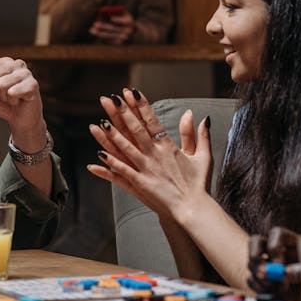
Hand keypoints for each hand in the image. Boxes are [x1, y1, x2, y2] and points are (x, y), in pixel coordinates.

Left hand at [0, 57, 44, 142]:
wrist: (20, 120)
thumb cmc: (3, 104)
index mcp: (4, 62)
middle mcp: (16, 64)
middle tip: (6, 95)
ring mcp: (26, 73)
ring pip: (0, 84)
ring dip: (4, 97)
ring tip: (13, 98)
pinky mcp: (33, 84)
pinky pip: (12, 92)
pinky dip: (12, 100)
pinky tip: (19, 100)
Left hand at [86, 88, 211, 221]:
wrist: (194, 209)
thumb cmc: (198, 184)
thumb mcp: (202, 156)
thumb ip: (199, 135)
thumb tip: (200, 116)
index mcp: (168, 147)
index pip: (152, 121)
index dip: (140, 105)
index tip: (131, 92)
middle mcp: (155, 156)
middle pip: (135, 130)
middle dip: (122, 113)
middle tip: (110, 98)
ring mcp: (146, 170)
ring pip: (125, 148)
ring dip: (111, 135)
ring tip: (99, 122)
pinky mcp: (140, 184)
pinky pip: (121, 172)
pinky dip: (110, 163)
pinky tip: (97, 155)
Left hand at [89, 10, 134, 44]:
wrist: (130, 29)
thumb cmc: (122, 18)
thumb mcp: (122, 13)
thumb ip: (115, 11)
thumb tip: (104, 12)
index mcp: (129, 21)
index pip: (124, 21)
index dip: (118, 20)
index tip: (111, 18)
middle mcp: (128, 30)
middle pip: (114, 29)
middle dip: (104, 26)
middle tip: (95, 24)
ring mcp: (123, 38)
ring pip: (110, 35)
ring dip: (100, 32)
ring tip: (92, 29)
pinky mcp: (119, 42)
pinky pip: (108, 39)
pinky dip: (101, 35)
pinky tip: (95, 32)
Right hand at [247, 226, 300, 300]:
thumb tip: (286, 273)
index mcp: (289, 240)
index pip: (276, 233)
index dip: (274, 246)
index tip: (279, 264)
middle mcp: (273, 247)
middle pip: (255, 242)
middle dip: (256, 259)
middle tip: (264, 274)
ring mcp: (265, 261)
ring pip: (251, 263)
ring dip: (260, 277)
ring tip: (277, 289)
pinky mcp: (262, 277)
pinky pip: (251, 280)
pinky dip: (258, 288)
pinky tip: (272, 293)